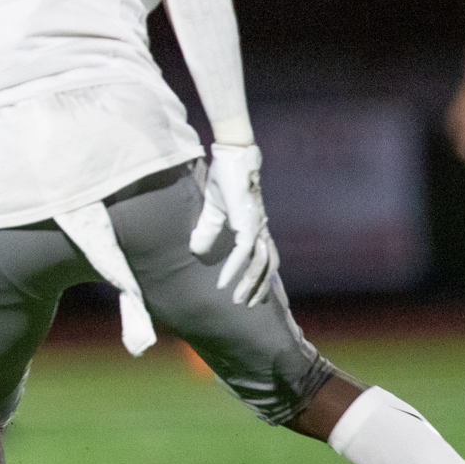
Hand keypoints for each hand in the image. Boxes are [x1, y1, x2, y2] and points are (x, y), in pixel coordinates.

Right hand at [189, 143, 278, 305]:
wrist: (233, 158)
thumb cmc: (225, 179)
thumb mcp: (213, 210)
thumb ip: (208, 230)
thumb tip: (197, 249)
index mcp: (255, 227)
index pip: (264, 257)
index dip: (259, 276)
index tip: (252, 293)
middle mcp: (261, 230)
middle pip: (267, 266)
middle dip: (259, 288)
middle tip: (249, 306)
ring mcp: (257, 227)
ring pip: (259, 265)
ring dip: (248, 285)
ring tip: (237, 301)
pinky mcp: (248, 223)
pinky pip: (243, 253)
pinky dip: (234, 269)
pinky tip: (225, 283)